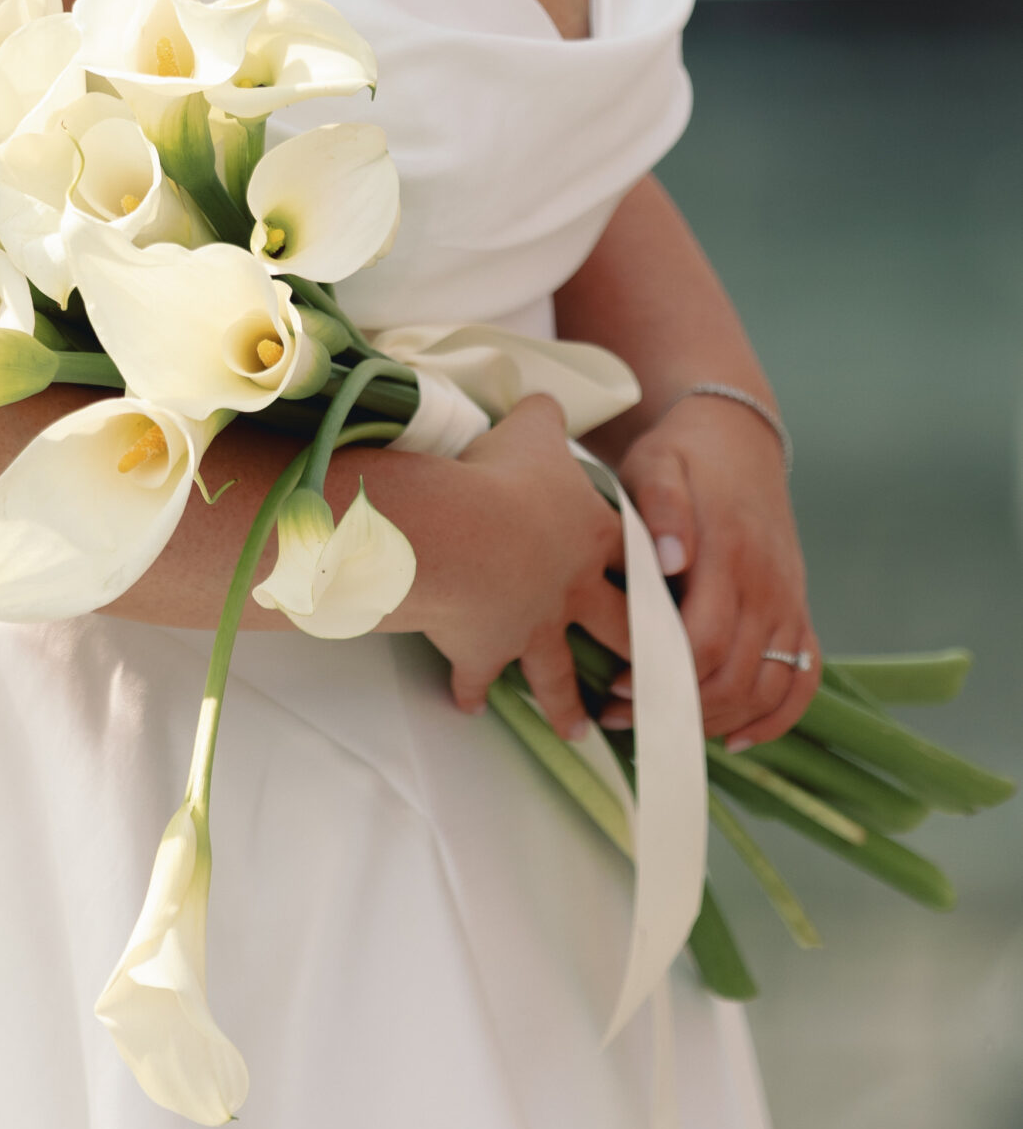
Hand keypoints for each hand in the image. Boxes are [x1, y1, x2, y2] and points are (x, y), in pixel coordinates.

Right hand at [417, 395, 630, 735]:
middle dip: (634, 655)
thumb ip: (545, 418)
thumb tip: (544, 401)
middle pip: (615, 627)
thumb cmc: (502, 475)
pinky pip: (478, 676)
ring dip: (566, 703)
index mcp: (590, 537)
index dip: (650, 576)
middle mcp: (571, 591)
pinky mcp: (485, 649)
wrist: (459, 530)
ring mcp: (531, 627)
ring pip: (557, 673)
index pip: (632, 559)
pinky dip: (472, 691)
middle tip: (653, 680)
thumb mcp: (531, 431)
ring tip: (579, 728)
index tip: (669, 599)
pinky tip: (468, 707)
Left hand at [615, 394, 816, 746]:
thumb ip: (662, 507)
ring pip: (766, 688)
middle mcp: (769, 585)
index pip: (705, 640)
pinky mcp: (798, 613)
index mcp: (732, 553)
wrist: (738, 439)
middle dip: (676, 707)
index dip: (662, 675)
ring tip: (658, 725)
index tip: (615, 688)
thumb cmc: (683, 457)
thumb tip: (670, 560)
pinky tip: (734, 739)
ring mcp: (789, 602)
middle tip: (619, 715)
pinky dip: (774, 719)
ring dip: (714, 721)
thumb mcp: (658, 464)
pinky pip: (803, 680)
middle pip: (733, 676)